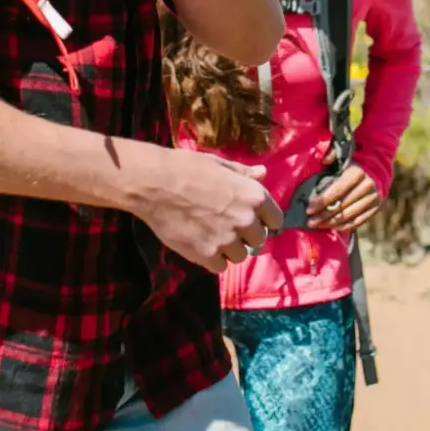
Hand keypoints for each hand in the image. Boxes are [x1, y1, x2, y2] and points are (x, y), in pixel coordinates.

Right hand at [128, 144, 285, 272]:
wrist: (154, 184)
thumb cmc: (187, 167)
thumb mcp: (219, 164)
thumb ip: (244, 174)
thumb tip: (263, 173)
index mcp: (254, 196)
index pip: (275, 220)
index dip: (263, 219)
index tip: (250, 218)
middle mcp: (246, 220)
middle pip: (258, 239)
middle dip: (245, 234)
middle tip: (225, 224)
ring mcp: (227, 240)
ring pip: (240, 255)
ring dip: (229, 248)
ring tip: (210, 235)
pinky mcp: (206, 255)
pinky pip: (220, 266)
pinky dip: (212, 259)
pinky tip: (200, 244)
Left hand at [307, 161, 382, 232]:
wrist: (373, 174)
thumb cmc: (350, 169)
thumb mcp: (341, 159)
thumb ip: (332, 155)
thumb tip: (324, 160)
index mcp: (357, 173)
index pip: (336, 191)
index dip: (321, 202)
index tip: (309, 210)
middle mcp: (367, 186)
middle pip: (341, 206)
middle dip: (323, 215)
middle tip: (310, 221)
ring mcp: (373, 198)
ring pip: (348, 216)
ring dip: (331, 223)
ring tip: (318, 225)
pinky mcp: (376, 208)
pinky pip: (357, 222)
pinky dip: (343, 226)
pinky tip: (332, 226)